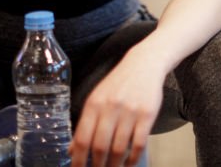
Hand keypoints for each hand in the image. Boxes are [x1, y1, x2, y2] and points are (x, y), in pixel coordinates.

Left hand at [70, 52, 166, 166]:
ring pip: (119, 148)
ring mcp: (130, 112)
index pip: (82, 139)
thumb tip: (73, 150)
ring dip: (114, 165)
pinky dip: (133, 158)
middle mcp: (110, 108)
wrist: (144, 64)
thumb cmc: (118, 84)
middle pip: (100, 147)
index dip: (78, 160)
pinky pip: (138, 144)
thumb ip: (85, 123)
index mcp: (94, 104)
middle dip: (97, 166)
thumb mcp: (97, 98)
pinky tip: (129, 163)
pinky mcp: (147, 115)